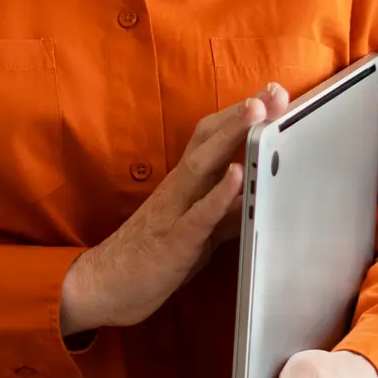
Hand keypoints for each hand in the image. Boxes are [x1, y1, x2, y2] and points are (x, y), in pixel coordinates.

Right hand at [61, 82, 289, 333]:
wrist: (104, 285)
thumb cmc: (153, 257)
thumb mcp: (198, 232)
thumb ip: (224, 213)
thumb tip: (254, 195)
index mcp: (185, 185)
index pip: (212, 138)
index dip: (240, 116)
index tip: (269, 95)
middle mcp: (179, 188)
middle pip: (208, 139)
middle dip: (241, 115)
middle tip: (274, 92)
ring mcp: (175, 211)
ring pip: (203, 165)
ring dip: (230, 137)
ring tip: (256, 113)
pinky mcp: (174, 240)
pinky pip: (198, 214)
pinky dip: (218, 194)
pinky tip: (236, 176)